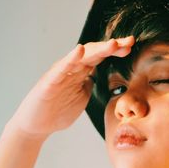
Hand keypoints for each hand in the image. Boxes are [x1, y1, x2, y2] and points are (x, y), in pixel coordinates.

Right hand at [7, 36, 134, 138]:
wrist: (37, 126)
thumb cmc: (58, 110)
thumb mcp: (81, 96)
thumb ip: (90, 84)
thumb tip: (99, 77)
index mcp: (81, 71)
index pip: (101, 56)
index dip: (116, 50)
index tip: (132, 46)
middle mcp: (71, 68)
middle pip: (94, 52)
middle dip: (113, 46)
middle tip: (129, 41)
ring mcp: (60, 74)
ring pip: (81, 57)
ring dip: (98, 50)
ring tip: (113, 44)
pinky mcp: (49, 83)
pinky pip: (61, 69)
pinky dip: (70, 59)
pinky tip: (78, 51)